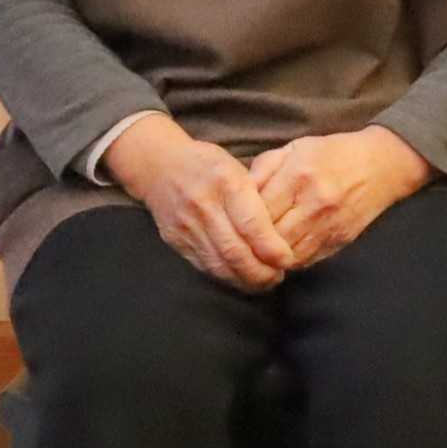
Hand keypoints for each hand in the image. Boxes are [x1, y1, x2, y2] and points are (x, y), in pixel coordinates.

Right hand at [105, 112, 295, 289]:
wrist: (159, 166)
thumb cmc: (210, 164)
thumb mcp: (239, 166)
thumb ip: (259, 194)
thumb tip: (284, 230)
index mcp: (226, 182)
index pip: (251, 223)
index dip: (271, 247)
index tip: (288, 260)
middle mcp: (204, 206)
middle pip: (234, 250)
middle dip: (260, 271)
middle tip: (279, 277)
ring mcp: (186, 226)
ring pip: (218, 264)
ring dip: (244, 279)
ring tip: (265, 283)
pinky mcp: (176, 240)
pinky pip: (204, 265)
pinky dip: (226, 276)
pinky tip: (241, 278)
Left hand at [249, 126, 430, 268]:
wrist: (385, 164)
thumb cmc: (335, 153)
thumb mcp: (296, 148)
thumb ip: (263, 168)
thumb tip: (234, 193)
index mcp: (299, 174)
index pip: (256, 210)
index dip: (237, 220)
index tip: (229, 222)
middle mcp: (314, 203)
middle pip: (268, 236)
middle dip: (249, 242)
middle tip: (236, 242)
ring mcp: (329, 225)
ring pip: (284, 255)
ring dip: (267, 256)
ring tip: (254, 252)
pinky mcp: (339, 240)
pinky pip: (304, 261)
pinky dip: (287, 260)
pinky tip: (279, 253)